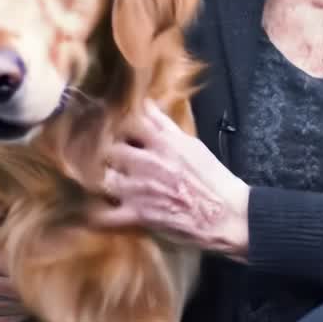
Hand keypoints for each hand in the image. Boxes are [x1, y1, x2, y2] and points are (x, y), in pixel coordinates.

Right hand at [0, 193, 31, 321]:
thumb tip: (1, 209)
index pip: (12, 266)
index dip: (31, 260)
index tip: (42, 248)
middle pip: (16, 290)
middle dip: (32, 279)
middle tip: (42, 265)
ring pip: (10, 308)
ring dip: (24, 296)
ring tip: (32, 279)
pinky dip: (10, 311)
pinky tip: (15, 296)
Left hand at [90, 100, 250, 261]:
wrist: (227, 214)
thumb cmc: (213, 178)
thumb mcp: (191, 143)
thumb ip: (164, 125)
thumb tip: (146, 105)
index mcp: (162, 142)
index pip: (126, 121)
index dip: (113, 122)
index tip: (106, 123)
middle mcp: (146, 162)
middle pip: (109, 148)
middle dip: (105, 151)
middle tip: (102, 154)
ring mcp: (139, 189)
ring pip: (103, 177)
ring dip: (102, 178)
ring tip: (103, 179)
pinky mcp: (138, 215)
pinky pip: (105, 216)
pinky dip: (97, 214)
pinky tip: (95, 210)